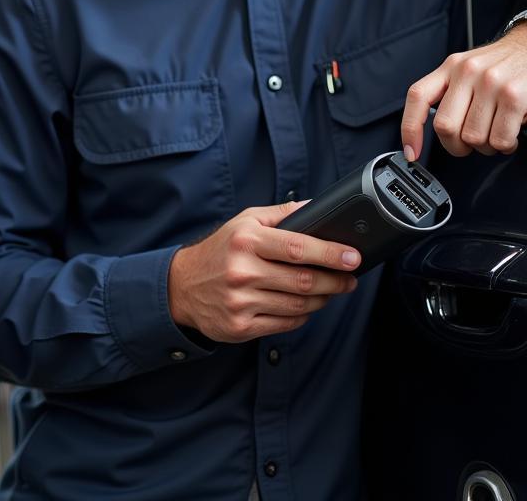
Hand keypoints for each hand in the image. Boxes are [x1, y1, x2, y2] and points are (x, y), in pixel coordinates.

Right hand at [167, 202, 359, 342]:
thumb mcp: (244, 222)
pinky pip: (286, 323)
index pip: (296, 247)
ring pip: (299, 305)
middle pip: (304, 281)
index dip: (330, 253)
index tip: (353, 256)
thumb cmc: (220, 250)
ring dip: (323, 299)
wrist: (182, 285)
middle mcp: (242, 271)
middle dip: (335, 280)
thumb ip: (281, 214)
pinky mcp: (241, 326)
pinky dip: (303, 315)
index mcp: (245, 241)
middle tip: (350, 278)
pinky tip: (305, 305)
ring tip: (331, 291)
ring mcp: (241, 301)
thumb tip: (315, 207)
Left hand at [401, 23, 526, 159]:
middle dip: (456, 146)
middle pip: (444, 126)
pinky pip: (500, 139)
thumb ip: (449, 94)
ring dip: (485, 147)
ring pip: (473, 138)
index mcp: (450, 67)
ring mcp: (490, 84)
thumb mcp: (466, 69)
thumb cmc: (500, 65)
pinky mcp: (514, 97)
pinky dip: (504, 146)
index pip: (417, 97)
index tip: (411, 152)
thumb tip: (439, 132)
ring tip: (494, 134)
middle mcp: (466, 72)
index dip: (410, 129)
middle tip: (468, 145)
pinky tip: (509, 135)